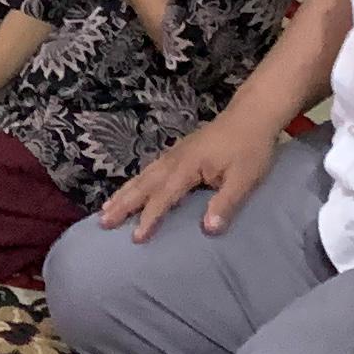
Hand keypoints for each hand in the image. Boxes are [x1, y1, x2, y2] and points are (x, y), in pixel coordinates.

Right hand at [98, 115, 275, 242]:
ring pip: (143, 176)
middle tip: (102, 223)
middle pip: (143, 185)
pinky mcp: (178, 152)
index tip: (136, 238)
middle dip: (122, 204)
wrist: (252, 115)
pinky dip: (135, 183)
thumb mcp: (245, 178)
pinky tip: (131, 190)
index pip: (163, 196)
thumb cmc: (251, 148)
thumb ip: (225, 203)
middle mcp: (174, 160)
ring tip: (105, 210)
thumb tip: (208, 230)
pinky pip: (149, 170)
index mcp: (188, 167)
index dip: (149, 218)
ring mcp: (174, 154)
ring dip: (123, 194)